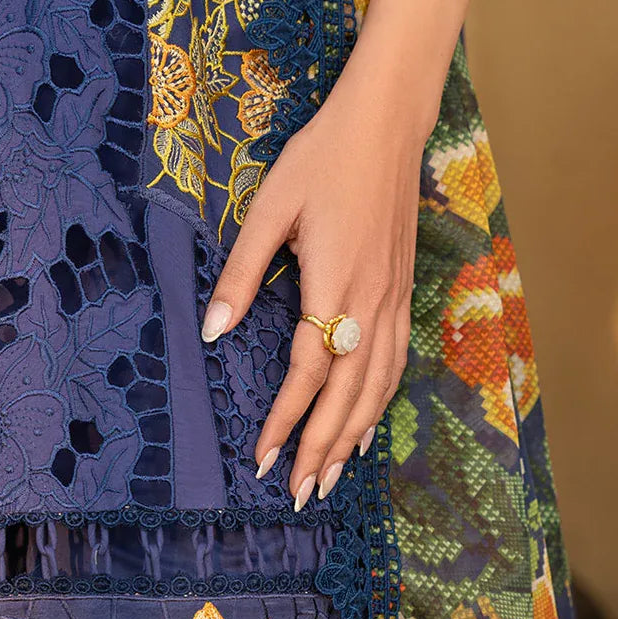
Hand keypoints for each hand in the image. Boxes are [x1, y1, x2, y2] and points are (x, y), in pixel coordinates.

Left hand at [201, 71, 424, 507]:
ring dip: (351, 437)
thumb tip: (215, 332)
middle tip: (300, 494)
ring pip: (376, 386)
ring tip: (330, 477)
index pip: (308, 371)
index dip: (287, 419)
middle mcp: (370, 302)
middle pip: (348, 394)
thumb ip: (241, 274)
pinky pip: (393, 363)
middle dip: (322, 448)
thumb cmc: (321, 160)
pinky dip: (378, 403)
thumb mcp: (269, 209)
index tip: (263, 457)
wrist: (386, 124)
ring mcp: (392, 300)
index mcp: (334, 284)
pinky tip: (365, 427)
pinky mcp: (402, 293)